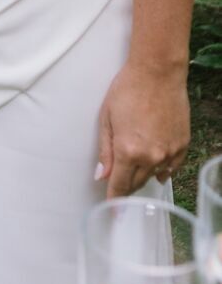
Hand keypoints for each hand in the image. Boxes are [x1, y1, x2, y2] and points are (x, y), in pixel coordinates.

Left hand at [96, 61, 189, 197]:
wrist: (157, 72)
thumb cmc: (127, 90)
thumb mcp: (106, 118)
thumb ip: (104, 151)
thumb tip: (101, 177)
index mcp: (128, 151)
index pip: (119, 185)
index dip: (114, 199)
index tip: (112, 212)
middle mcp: (150, 157)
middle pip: (136, 183)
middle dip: (126, 187)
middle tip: (119, 187)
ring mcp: (169, 152)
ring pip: (154, 175)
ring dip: (143, 176)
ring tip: (135, 172)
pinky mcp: (182, 145)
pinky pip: (172, 167)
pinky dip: (163, 170)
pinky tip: (158, 169)